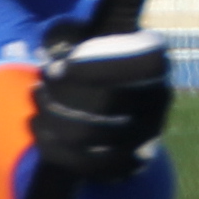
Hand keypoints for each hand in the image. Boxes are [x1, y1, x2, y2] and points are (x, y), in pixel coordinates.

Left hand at [30, 27, 170, 180]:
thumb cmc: (91, 61)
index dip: (95, 68)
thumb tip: (53, 43)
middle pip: (106, 102)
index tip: (58, 67)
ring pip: (89, 135)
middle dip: (61, 93)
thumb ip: (71, 34)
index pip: (143, 64)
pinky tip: (37, 125)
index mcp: (156, 60)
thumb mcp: (85, 38)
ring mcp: (148, 133)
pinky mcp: (128, 162)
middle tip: (40, 83)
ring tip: (36, 99)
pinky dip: (52, 146)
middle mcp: (161, 97)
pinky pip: (84, 163)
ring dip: (52, 117)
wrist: (112, 103)